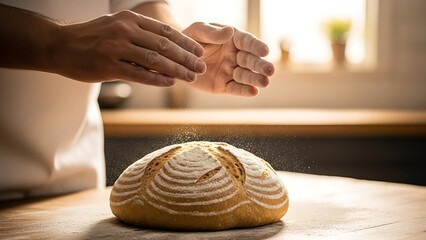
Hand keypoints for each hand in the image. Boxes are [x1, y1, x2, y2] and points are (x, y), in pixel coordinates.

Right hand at [53, 10, 206, 85]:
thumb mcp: (117, 26)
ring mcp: (116, 48)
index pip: (165, 31)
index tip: (199, 52)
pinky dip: (157, 79)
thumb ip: (140, 34)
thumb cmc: (93, 38)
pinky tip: (170, 83)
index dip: (185, 42)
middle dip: (186, 58)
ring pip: (155, 60)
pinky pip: (139, 75)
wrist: (60, 45)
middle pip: (164, 45)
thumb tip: (167, 47)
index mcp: (130, 19)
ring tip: (190, 78)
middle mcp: (125, 30)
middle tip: (201, 68)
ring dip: (176, 70)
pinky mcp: (108, 66)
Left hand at [183, 22, 273, 96]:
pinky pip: (235, 89)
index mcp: (233, 39)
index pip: (247, 42)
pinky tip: (253, 92)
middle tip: (270, 70)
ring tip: (265, 82)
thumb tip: (229, 31)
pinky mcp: (223, 86)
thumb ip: (212, 33)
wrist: (178, 58)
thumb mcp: (198, 31)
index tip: (265, 51)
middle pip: (250, 61)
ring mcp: (230, 71)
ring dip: (255, 79)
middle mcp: (235, 56)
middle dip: (260, 66)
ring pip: (245, 76)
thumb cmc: (190, 40)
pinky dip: (244, 91)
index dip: (256, 46)